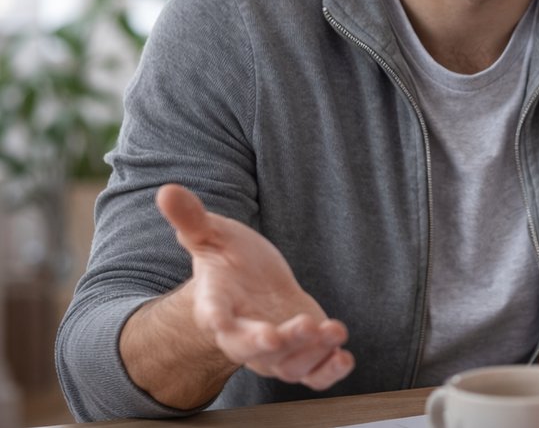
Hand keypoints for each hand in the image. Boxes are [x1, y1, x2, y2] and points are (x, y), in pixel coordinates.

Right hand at [156, 183, 354, 389]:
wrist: (253, 287)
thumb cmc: (232, 260)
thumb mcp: (214, 234)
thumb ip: (192, 219)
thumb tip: (166, 190)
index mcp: (216, 304)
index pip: (210, 313)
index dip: (212, 317)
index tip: (215, 319)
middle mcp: (243, 334)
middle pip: (249, 349)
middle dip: (268, 344)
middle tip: (285, 332)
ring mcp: (273, 350)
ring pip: (287, 364)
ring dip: (310, 353)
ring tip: (332, 331)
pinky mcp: (301, 354)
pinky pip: (313, 374)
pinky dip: (328, 372)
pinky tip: (344, 357)